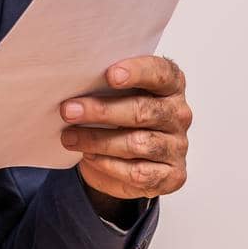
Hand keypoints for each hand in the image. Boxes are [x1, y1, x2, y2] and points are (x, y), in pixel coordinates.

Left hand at [59, 54, 191, 201]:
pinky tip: (89, 156)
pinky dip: (108, 165)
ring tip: (69, 137)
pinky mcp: (171, 175)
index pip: (161, 73)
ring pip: (138, 143)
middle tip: (69, 110)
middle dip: (101, 111)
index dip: (137, 72)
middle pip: (142, 111)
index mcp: (171, 86)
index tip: (110, 75)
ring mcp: (177, 146)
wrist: (128, 158)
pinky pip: (138, 172)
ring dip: (97, 140)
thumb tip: (74, 81)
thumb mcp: (115, 95)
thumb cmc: (120, 117)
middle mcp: (178, 114)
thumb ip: (106, 85)